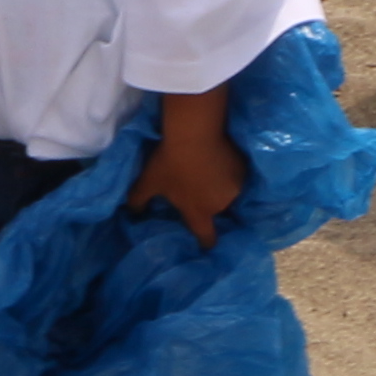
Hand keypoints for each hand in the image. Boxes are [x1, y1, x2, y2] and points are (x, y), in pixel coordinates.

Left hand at [127, 110, 249, 247]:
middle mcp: (220, 205)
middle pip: (215, 211)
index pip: (206, 237)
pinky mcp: (243, 171)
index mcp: (199, 212)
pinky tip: (218, 160)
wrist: (194, 132)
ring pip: (227, 194)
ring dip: (219, 188)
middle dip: (208, 203)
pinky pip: (236, 177)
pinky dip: (229, 173)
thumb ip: (138, 201)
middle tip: (197, 186)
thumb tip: (133, 214)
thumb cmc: (169, 162)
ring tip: (208, 170)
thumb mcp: (148, 182)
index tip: (205, 242)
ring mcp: (235, 188)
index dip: (205, 242)